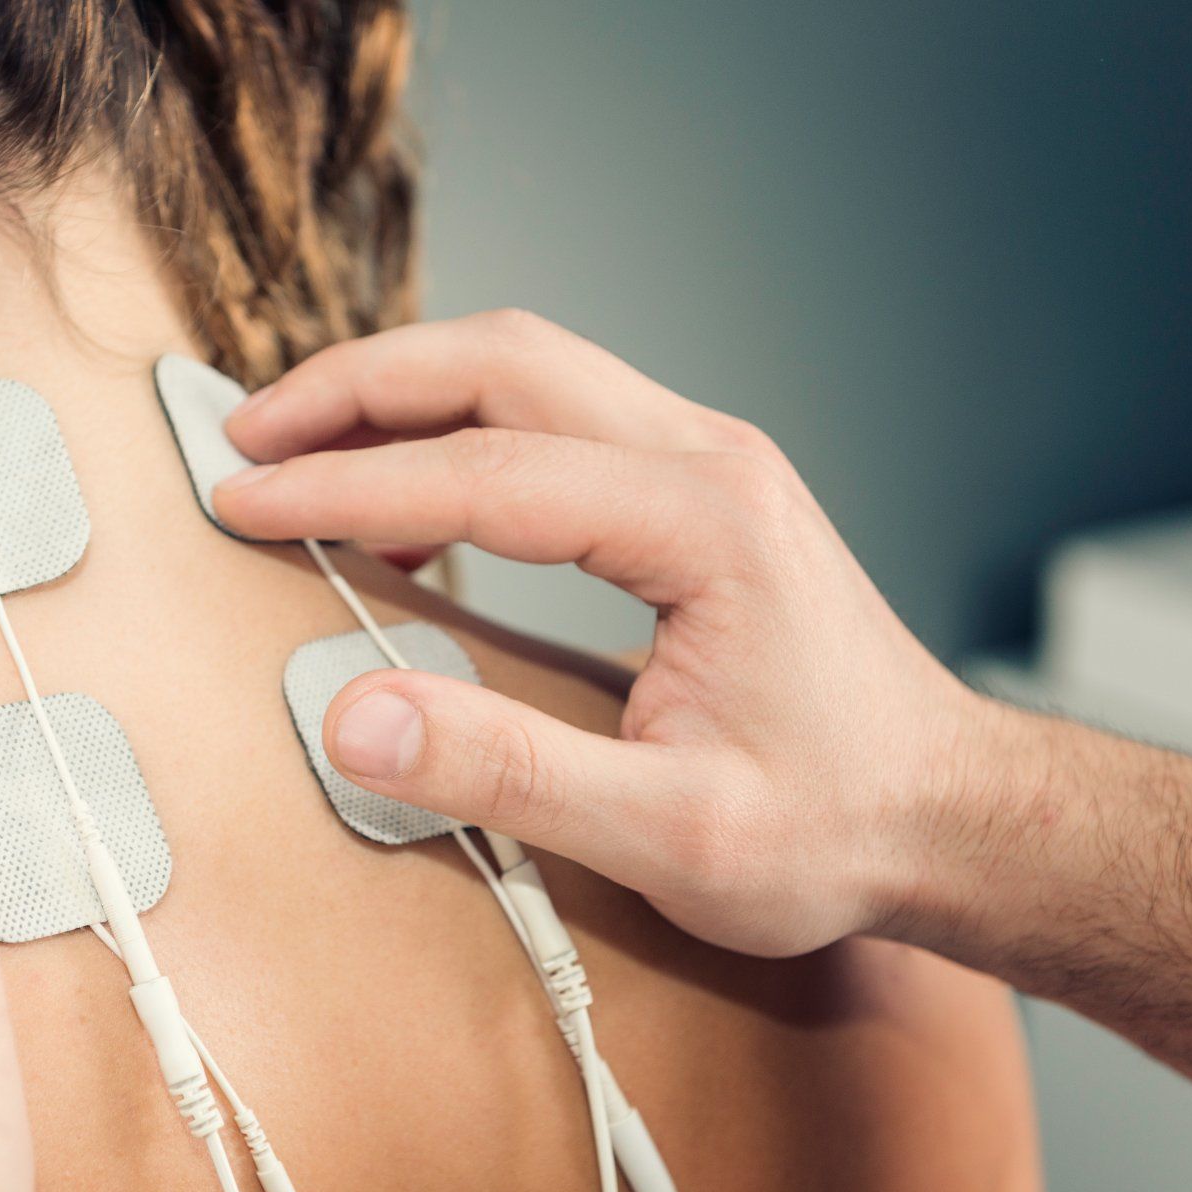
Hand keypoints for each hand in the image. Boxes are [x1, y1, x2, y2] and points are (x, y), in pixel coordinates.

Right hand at [214, 310, 987, 957]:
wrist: (948, 811)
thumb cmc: (833, 825)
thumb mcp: (671, 832)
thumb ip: (509, 772)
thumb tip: (354, 717)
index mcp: (704, 523)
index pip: (485, 473)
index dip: (346, 486)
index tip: (243, 504)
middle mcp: (707, 459)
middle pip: (502, 360)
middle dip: (358, 386)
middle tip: (248, 436)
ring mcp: (707, 462)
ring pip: (528, 369)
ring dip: (405, 393)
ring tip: (300, 445)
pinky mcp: (698, 489)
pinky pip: (558, 418)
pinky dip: (461, 434)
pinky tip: (408, 509)